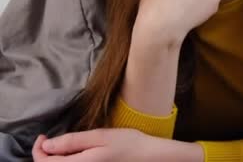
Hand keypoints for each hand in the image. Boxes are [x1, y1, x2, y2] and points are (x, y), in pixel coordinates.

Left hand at [32, 129, 202, 161]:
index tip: (42, 136)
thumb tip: (47, 145)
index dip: (38, 150)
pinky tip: (73, 153)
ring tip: (60, 146)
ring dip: (54, 161)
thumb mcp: (101, 136)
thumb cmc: (129, 143)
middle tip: (48, 139)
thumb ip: (72, 141)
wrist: (150, 157)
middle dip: (44, 156)